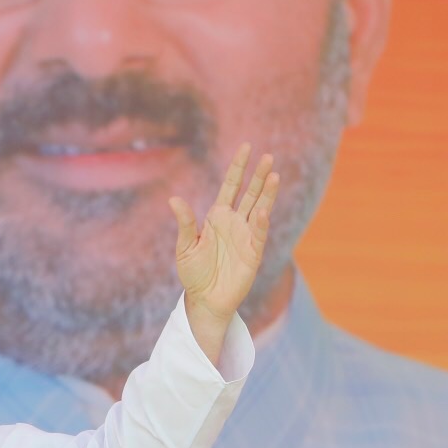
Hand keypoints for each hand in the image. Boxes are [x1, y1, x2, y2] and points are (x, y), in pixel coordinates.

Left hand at [168, 144, 278, 362]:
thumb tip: (174, 199)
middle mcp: (235, 223)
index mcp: (217, 217)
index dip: (239, 167)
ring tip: (274, 175)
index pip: (231, 186)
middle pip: (250, 193)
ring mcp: (246, 236)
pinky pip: (259, 234)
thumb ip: (185, 223)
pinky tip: (262, 210)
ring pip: (260, 209)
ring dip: (267, 193)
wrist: (205, 300)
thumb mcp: (185, 247)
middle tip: (268, 157)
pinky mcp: (253, 253)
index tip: (246, 147)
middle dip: (258, 175)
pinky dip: (261, 223)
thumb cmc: (194, 273)